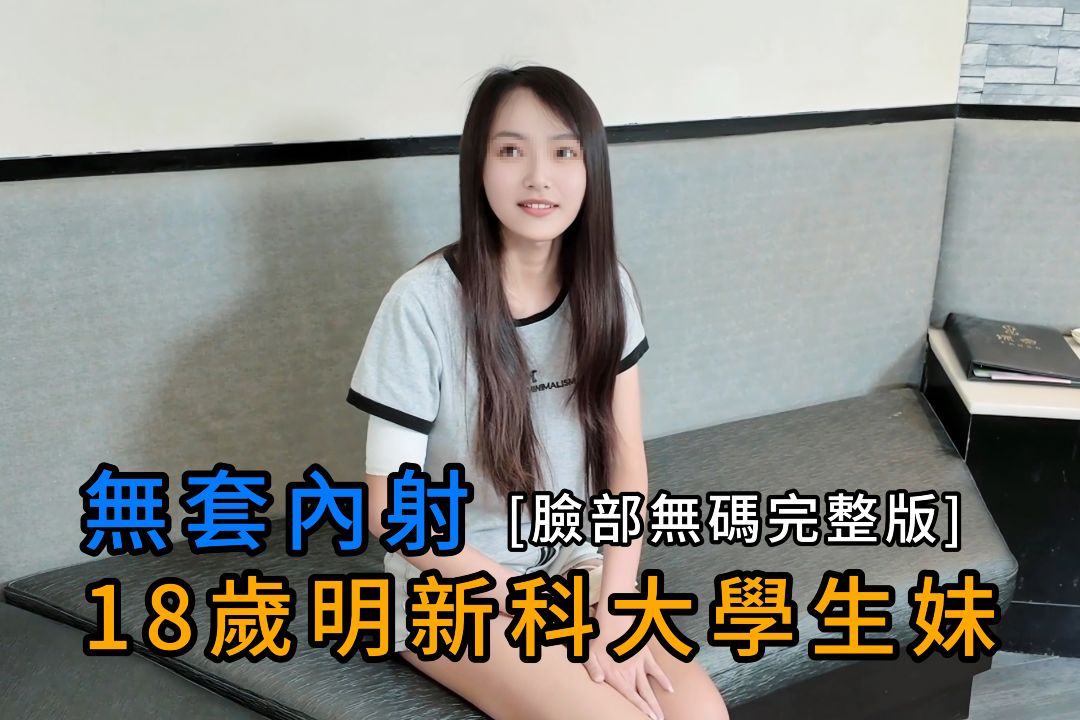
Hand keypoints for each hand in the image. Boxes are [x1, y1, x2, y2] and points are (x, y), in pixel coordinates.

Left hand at [583, 603, 672, 719]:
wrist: (614, 616)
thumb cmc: (598, 635)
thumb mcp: (589, 651)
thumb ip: (592, 667)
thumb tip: (597, 680)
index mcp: (616, 674)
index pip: (630, 697)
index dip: (639, 709)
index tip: (648, 718)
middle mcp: (629, 672)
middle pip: (642, 696)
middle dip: (650, 711)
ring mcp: (639, 664)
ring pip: (649, 687)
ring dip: (655, 702)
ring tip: (661, 715)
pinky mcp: (644, 655)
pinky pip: (656, 670)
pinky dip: (663, 680)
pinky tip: (670, 689)